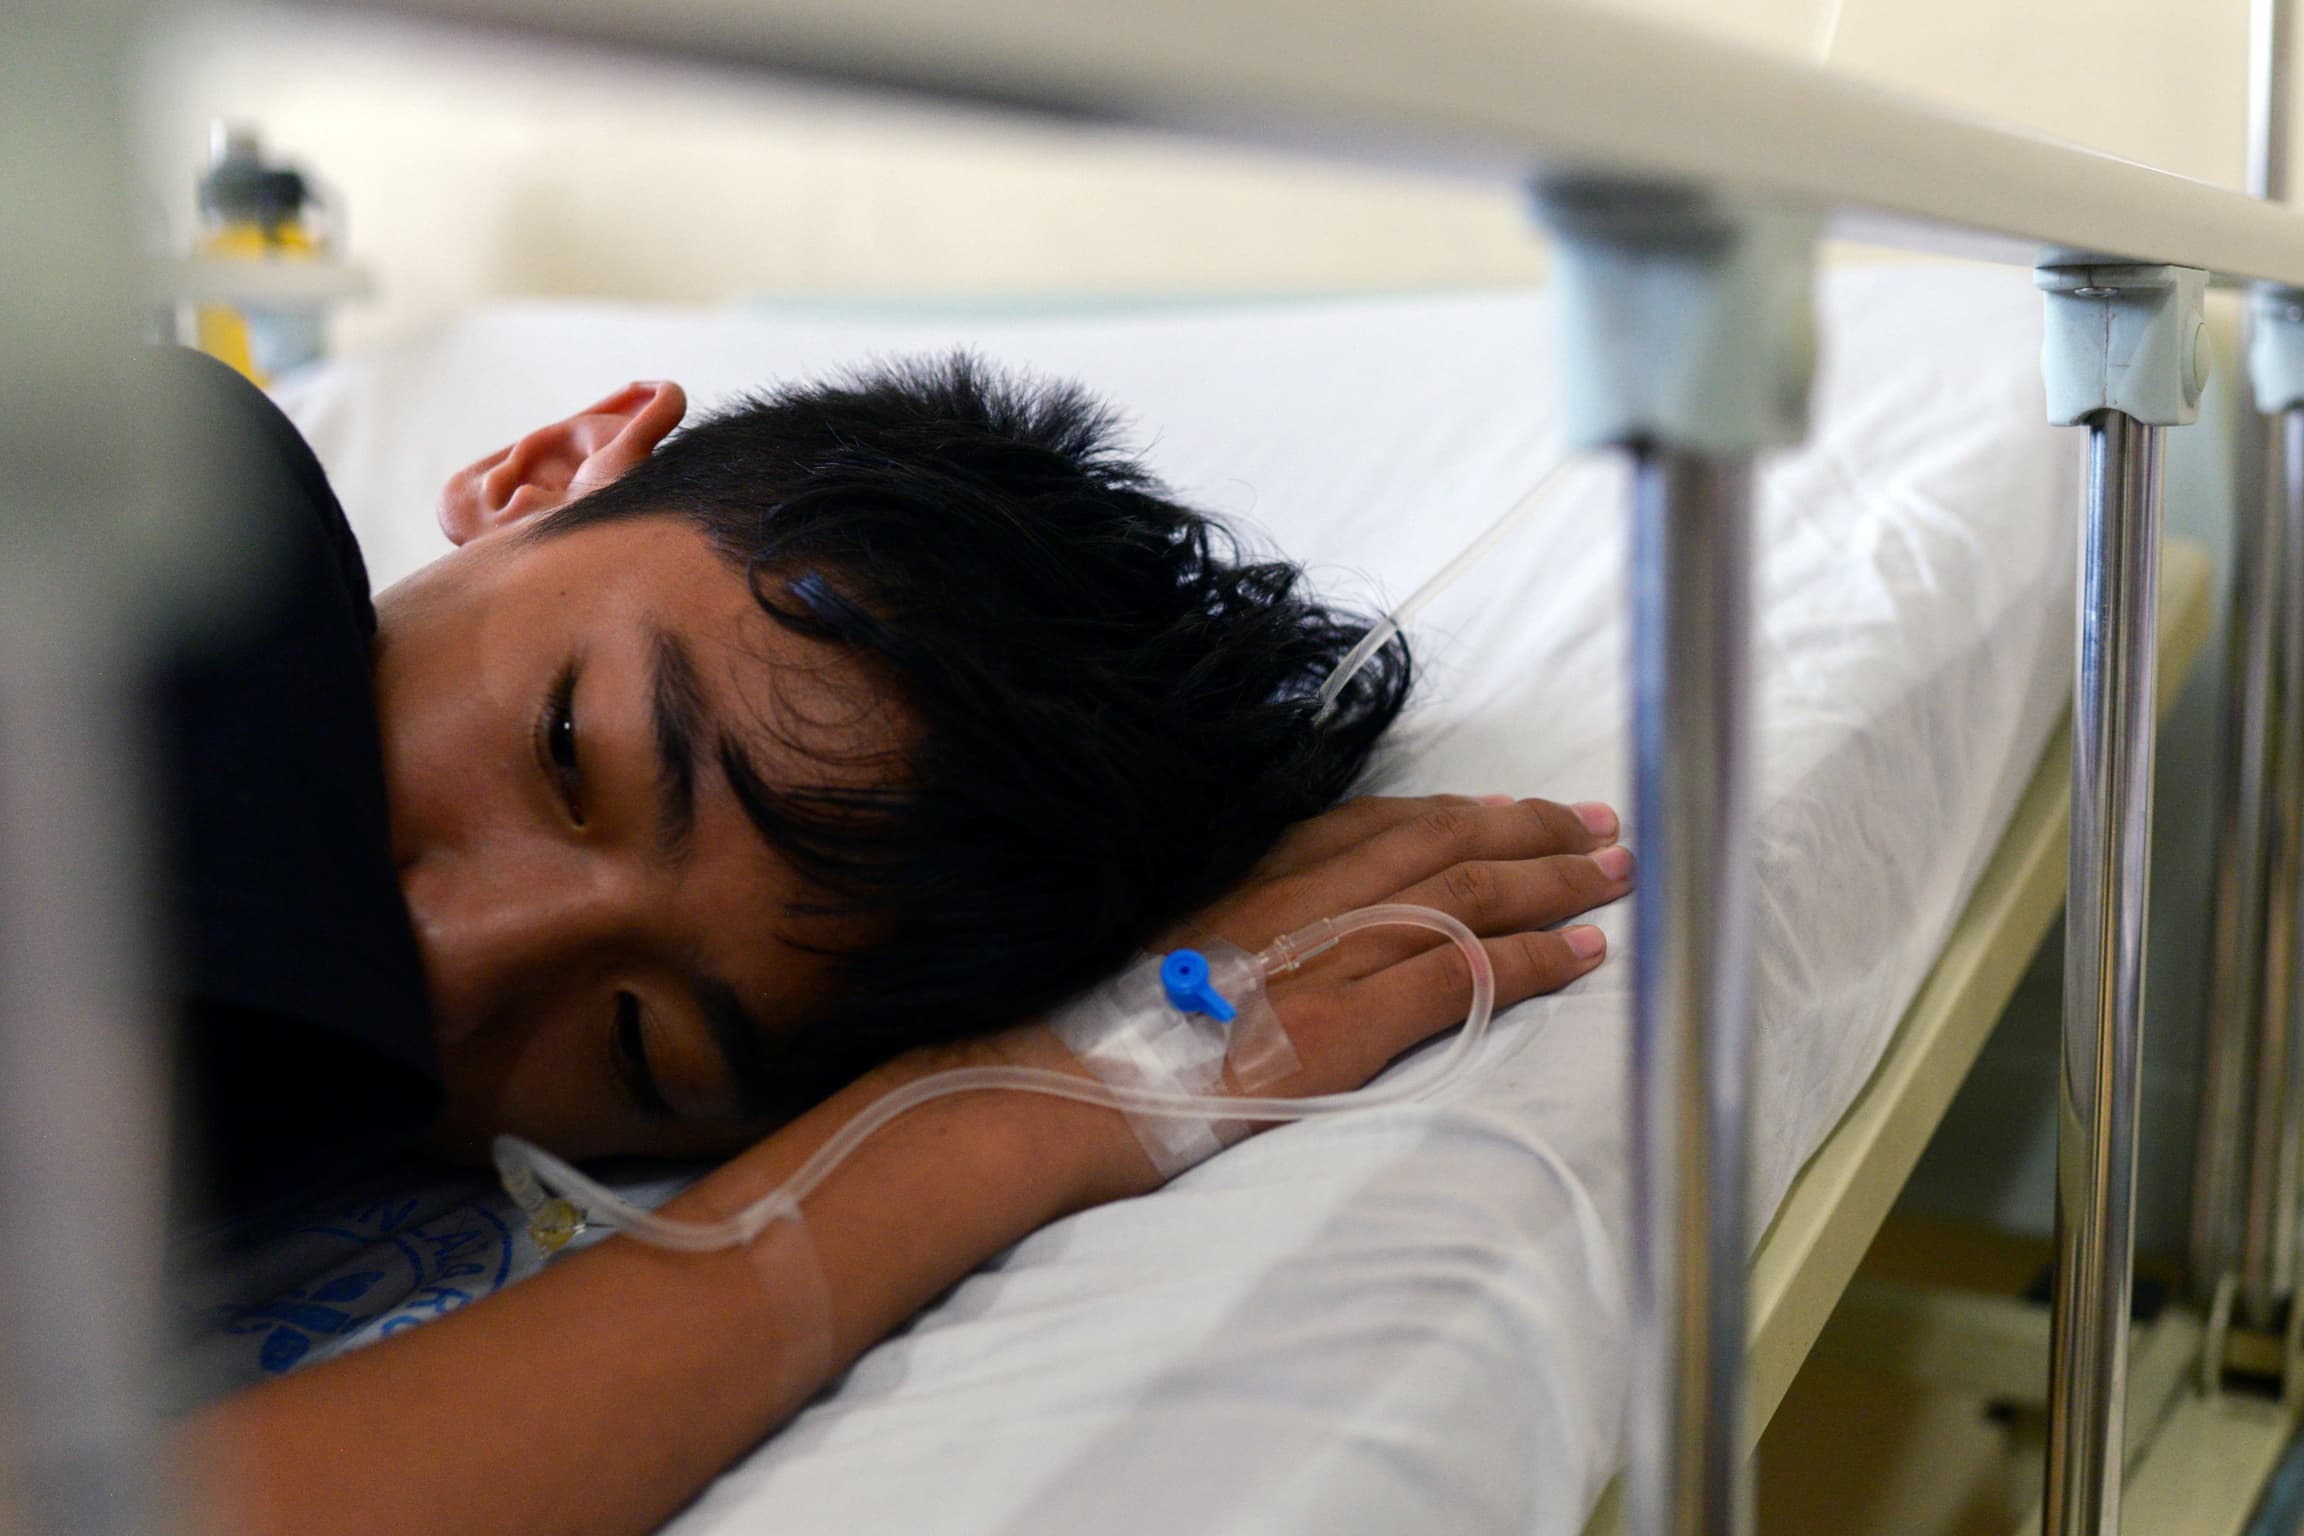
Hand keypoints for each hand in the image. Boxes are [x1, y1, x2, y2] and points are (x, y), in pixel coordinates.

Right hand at [934, 794, 1633, 1203]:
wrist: (1048, 1085)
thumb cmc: (1088, 1029)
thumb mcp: (1162, 943)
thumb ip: (1228, 922)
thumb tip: (1268, 932)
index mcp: (1255, 872)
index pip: (1381, 821)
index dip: (1462, 810)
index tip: (1518, 804)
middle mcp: (1298, 895)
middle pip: (1442, 839)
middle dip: (1531, 826)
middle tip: (1604, 822)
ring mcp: (1324, 954)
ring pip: (1468, 892)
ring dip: (1554, 877)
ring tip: (1619, 873)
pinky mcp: (1342, 1023)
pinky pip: (1461, 975)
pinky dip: (1531, 959)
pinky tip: (1583, 954)